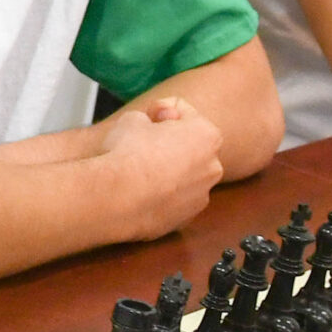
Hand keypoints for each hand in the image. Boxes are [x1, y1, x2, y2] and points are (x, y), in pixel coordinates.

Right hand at [98, 100, 222, 239]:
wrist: (119, 197)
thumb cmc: (129, 152)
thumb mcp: (133, 117)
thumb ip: (150, 118)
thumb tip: (148, 127)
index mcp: (207, 135)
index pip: (184, 113)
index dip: (160, 112)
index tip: (146, 119)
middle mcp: (212, 167)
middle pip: (189, 147)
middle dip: (168, 144)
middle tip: (141, 145)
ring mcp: (201, 196)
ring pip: (183, 176)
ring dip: (166, 171)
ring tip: (138, 172)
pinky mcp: (184, 219)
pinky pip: (174, 200)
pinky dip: (161, 195)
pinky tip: (140, 192)